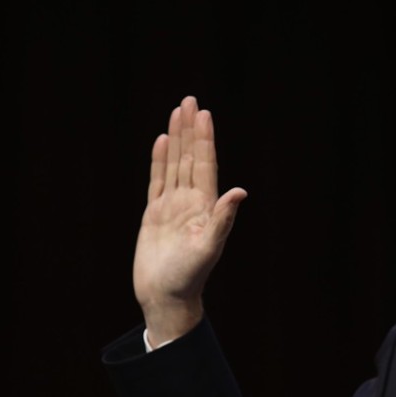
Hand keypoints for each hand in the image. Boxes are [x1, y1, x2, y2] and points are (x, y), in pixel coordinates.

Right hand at [132, 95, 247, 345]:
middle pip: (191, 157)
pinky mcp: (154, 215)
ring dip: (177, 138)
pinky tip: (162, 142)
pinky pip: (156, 182)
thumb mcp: (208, 248)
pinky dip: (159, 161)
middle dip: (191, 129)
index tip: (204, 114)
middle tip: (190, 99)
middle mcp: (191, 202)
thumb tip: (240, 191)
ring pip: (174, 164)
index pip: (205, 165)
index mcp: (205, 207)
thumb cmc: (189, 277)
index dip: (205, 139)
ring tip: (177, 112)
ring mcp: (172, 206)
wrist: (166, 297)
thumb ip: (223, 219)